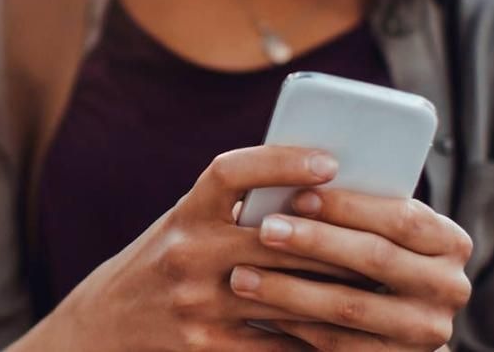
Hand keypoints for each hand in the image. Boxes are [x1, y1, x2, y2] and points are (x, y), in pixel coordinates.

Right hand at [11, 147, 360, 351]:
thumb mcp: (188, 222)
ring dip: (336, 290)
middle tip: (386, 236)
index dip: (281, 161)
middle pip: (278, 239)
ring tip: (378, 284)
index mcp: (186, 211)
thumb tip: (320, 192)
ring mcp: (196, 302)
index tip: (329, 160)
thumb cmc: (166, 261)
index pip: (232, 172)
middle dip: (336, 240)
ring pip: (286, 293)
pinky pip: (277, 342)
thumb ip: (238, 209)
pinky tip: (346, 331)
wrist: (107, 321)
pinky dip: (314, 337)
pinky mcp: (206, 346)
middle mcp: (188, 252)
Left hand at [228, 188, 473, 350]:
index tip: (298, 195)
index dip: (348, 206)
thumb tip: (296, 179)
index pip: (401, 217)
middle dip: (314, 242)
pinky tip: (261, 311)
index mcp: (450, 242)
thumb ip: (358, 211)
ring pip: (350, 305)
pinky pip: (336, 342)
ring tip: (243, 275)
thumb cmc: (373, 257)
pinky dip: (295, 324)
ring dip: (290, 289)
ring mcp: (426, 331)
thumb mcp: (382, 231)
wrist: (396, 323)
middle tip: (265, 230)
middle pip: (375, 258)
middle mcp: (450, 287)